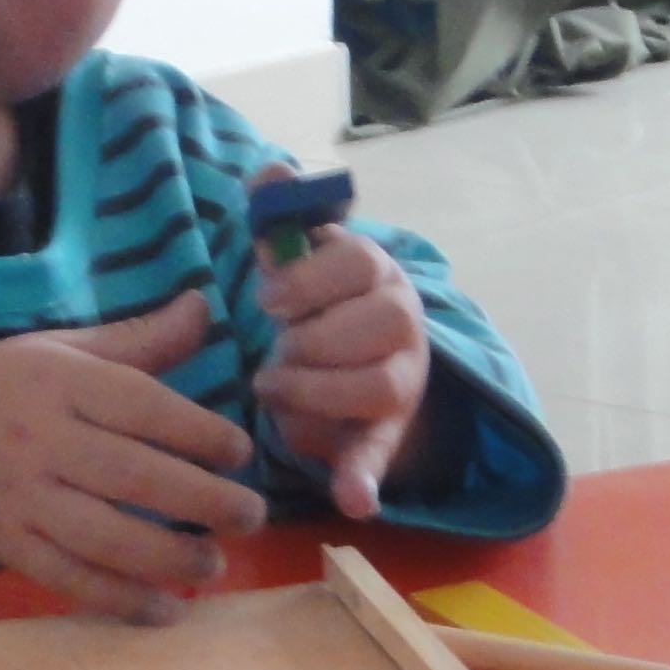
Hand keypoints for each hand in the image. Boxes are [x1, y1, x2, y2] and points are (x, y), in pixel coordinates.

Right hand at [0, 292, 266, 624]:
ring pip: (104, 537)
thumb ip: (140, 339)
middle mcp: (41, 441)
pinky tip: (169, 610)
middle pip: (131, 476)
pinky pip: (71, 580)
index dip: (197, 431)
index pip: (139, 407)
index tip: (240, 452)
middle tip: (251, 514)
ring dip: (168, 557)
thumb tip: (205, 305)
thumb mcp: (66, 349)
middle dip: (201, 500)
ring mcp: (23, 500)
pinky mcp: (10, 548)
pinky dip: (122, 601)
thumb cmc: (9, 385)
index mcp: (60, 383)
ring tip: (216, 562)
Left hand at [251, 170, 430, 520]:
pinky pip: (385, 455)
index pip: (358, 260)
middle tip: (275, 349)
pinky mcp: (387, 433)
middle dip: (315, 337)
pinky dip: (367, 478)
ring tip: (275, 389)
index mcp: (376, 271)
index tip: (266, 298)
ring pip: (378, 386)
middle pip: (380, 323)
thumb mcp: (296, 257)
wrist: (356, 364)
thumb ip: (279, 215)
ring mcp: (402, 380)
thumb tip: (269, 171)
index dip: (308, 278)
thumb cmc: (316, 303)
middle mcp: (402, 321)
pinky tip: (352, 499)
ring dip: (319, 390)